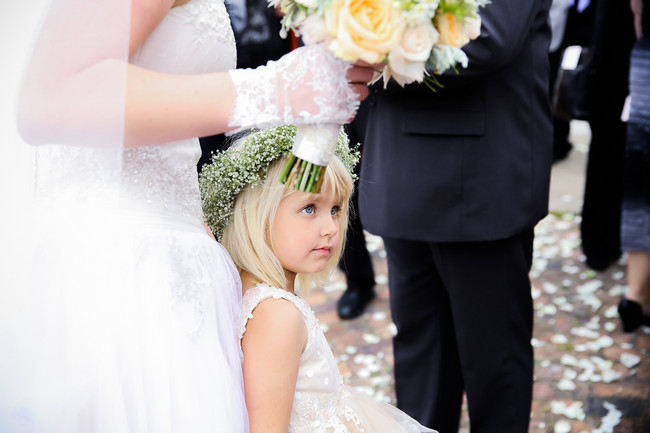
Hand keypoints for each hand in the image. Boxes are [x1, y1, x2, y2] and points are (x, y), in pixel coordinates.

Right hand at [228, 44, 360, 130]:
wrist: (271, 95)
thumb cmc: (286, 75)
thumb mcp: (307, 55)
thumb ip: (327, 53)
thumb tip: (346, 56)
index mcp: (331, 57)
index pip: (361, 57)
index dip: (364, 63)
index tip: (362, 66)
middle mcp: (336, 74)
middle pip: (365, 75)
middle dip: (362, 78)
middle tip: (355, 81)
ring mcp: (335, 94)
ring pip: (362, 94)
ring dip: (358, 94)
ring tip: (347, 95)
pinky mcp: (331, 112)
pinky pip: (350, 113)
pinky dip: (347, 112)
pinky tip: (339, 109)